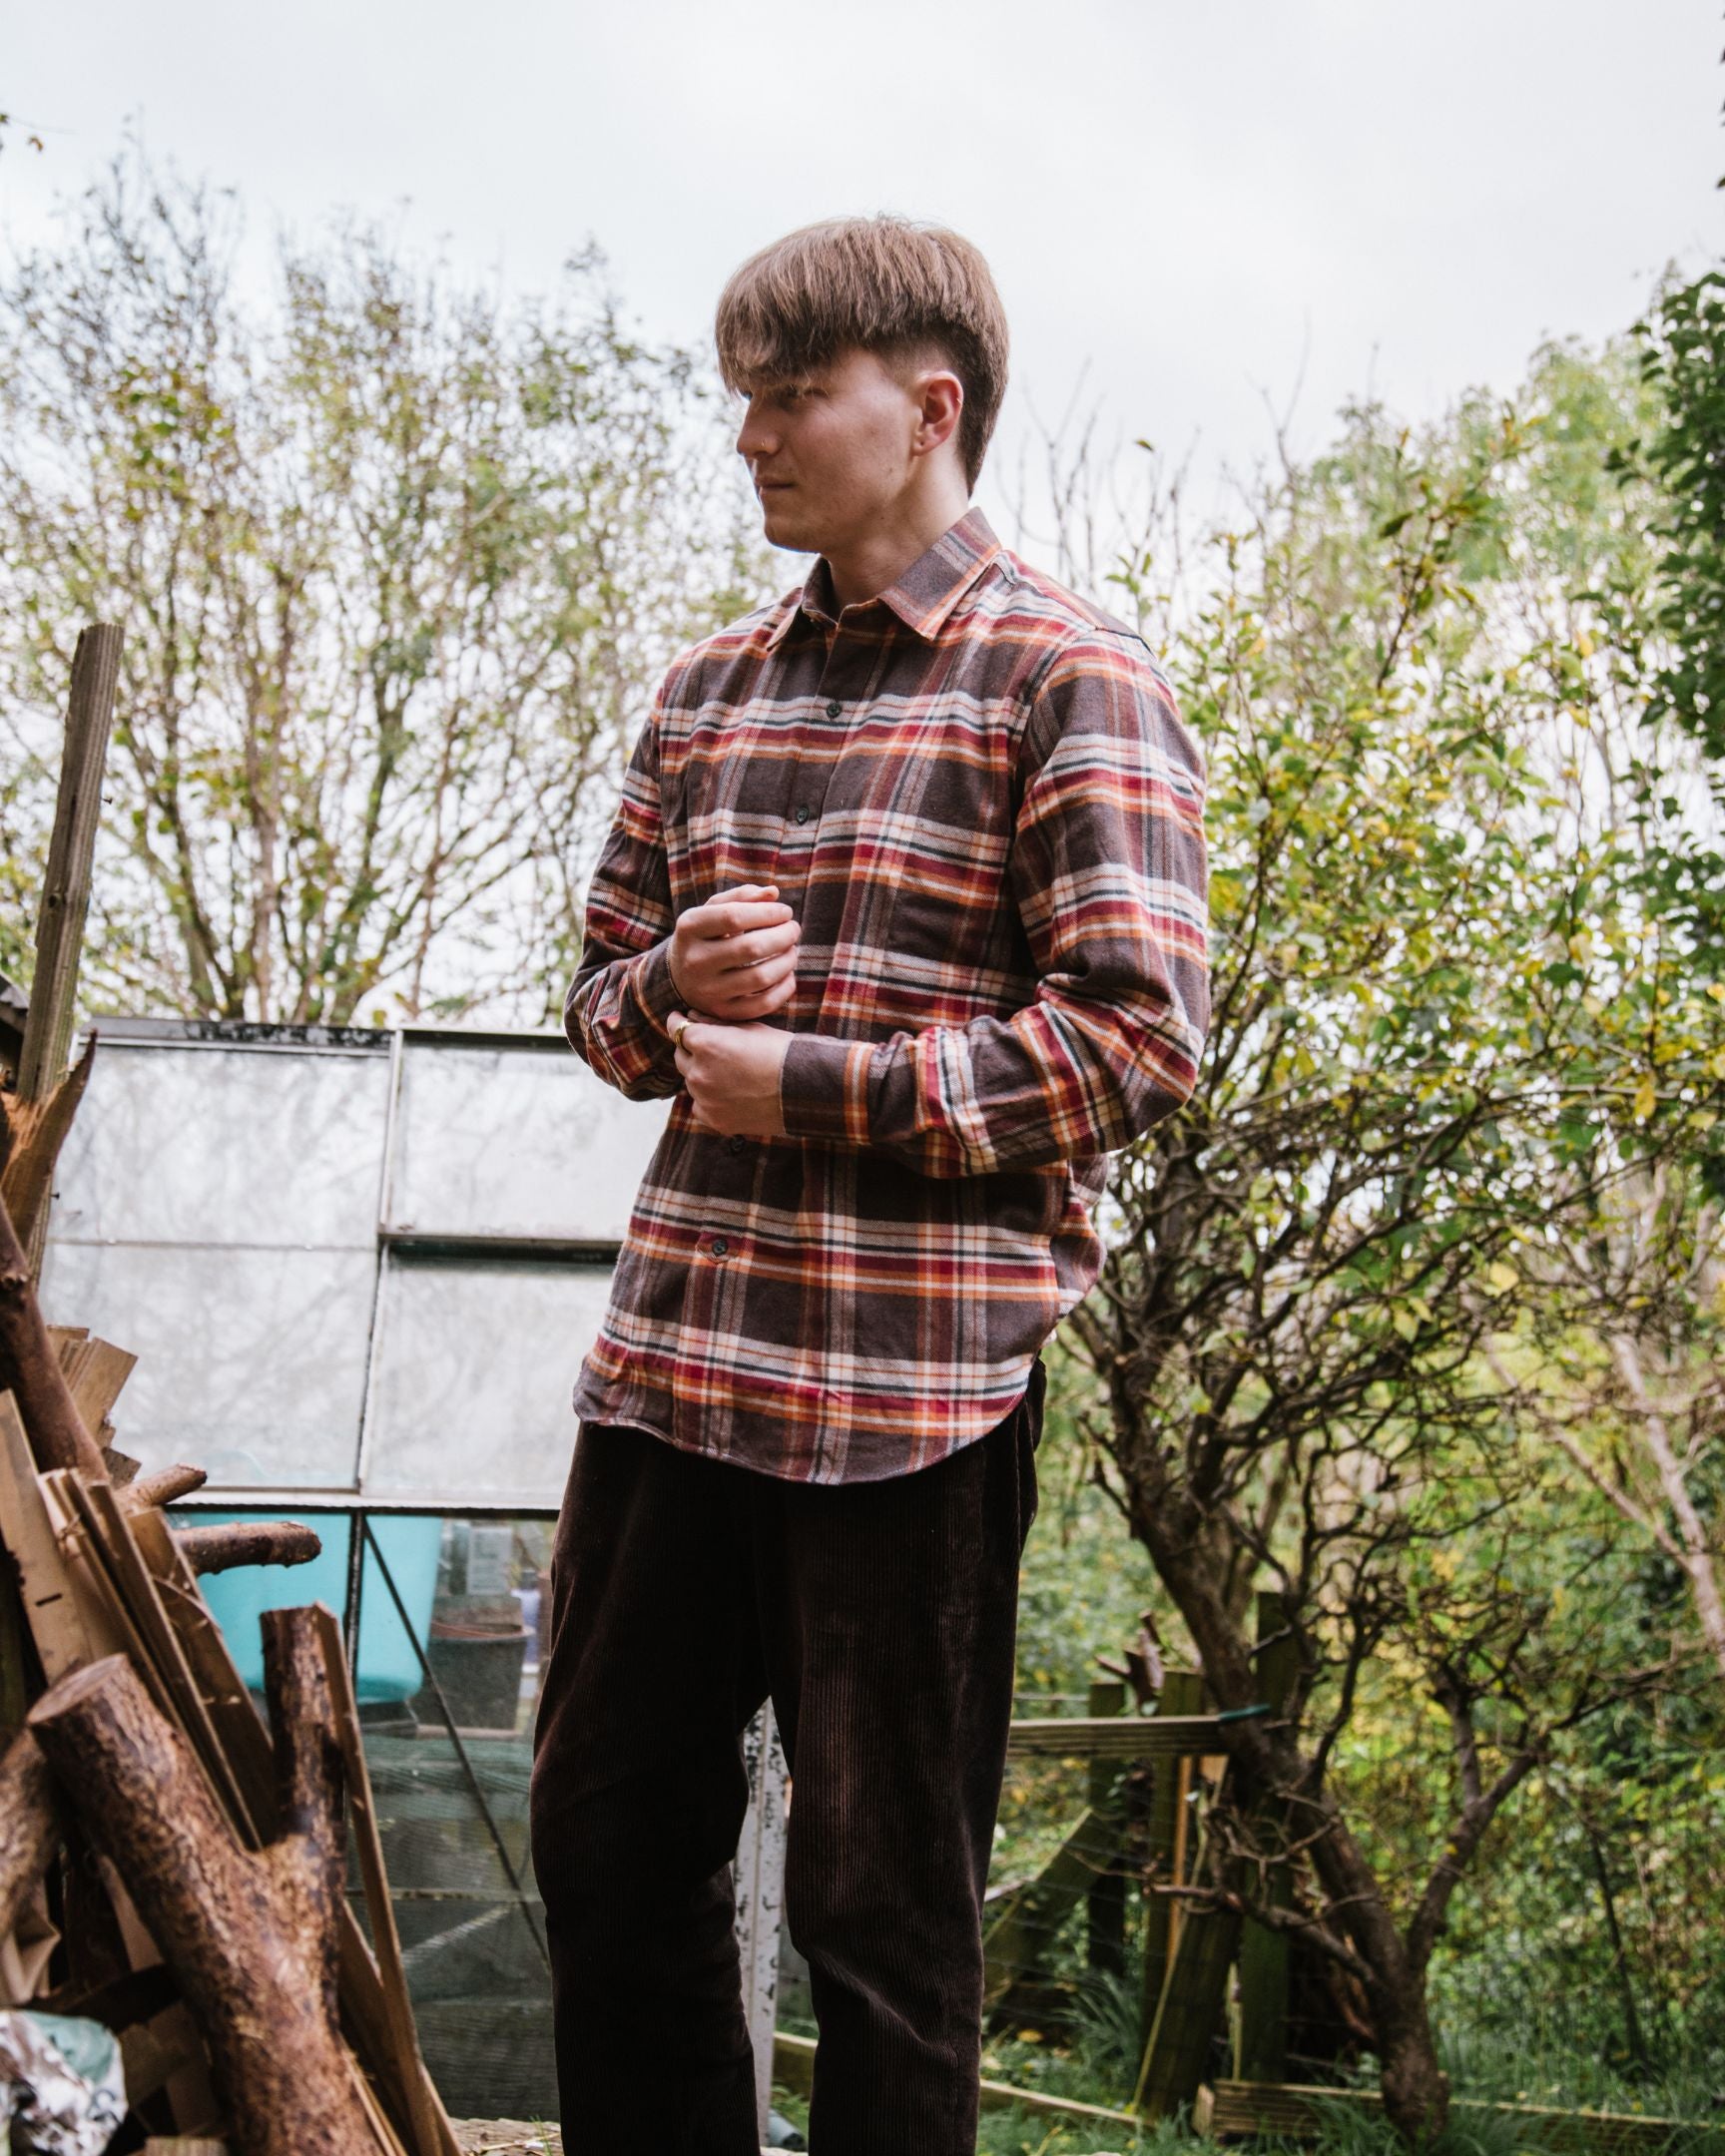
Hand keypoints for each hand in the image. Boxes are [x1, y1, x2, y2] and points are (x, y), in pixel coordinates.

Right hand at [668, 883, 799, 1021]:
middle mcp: (695, 960)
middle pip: (751, 948)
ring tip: (792, 950)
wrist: (679, 976)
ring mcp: (707, 990)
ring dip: (787, 961)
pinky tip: (787, 974)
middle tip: (793, 930)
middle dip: (783, 935)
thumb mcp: (713, 910)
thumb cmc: (706, 935)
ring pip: (760, 977)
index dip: (768, 912)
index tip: (785, 912)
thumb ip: (742, 897)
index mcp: (690, 927)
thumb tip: (773, 893)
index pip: (734, 916)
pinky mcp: (722, 1012)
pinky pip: (763, 1004)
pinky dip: (784, 988)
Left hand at [670, 1016, 789, 1137]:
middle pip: (681, 1057)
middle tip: (712, 1049)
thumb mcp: (748, 1028)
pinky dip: (709, 1101)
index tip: (678, 1019)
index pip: (677, 1029)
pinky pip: (701, 1107)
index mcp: (705, 1044)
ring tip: (730, 1074)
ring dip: (702, 1076)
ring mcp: (704, 1099)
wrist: (804, 1088)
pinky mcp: (714, 1120)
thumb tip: (691, 1017)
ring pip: (691, 1083)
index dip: (677, 1022)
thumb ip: (714, 1023)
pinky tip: (730, 1096)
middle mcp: (698, 1072)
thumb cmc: (781, 1052)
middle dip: (691, 1051)